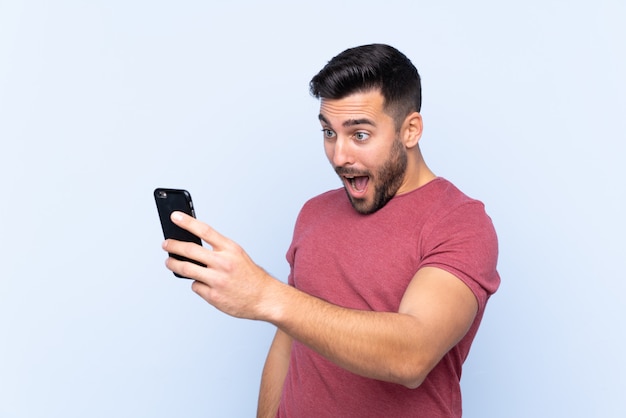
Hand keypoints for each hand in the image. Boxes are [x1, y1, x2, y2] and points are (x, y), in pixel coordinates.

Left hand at [162, 211, 280, 319]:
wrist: (264, 298)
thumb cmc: (250, 276)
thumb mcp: (237, 255)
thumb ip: (217, 250)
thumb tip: (191, 248)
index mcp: (230, 249)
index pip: (205, 230)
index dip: (188, 222)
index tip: (175, 216)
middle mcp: (223, 263)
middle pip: (189, 250)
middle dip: (173, 245)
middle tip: (166, 244)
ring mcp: (217, 280)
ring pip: (185, 269)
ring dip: (173, 264)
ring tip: (169, 262)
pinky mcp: (213, 296)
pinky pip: (195, 286)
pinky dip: (196, 284)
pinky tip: (202, 284)